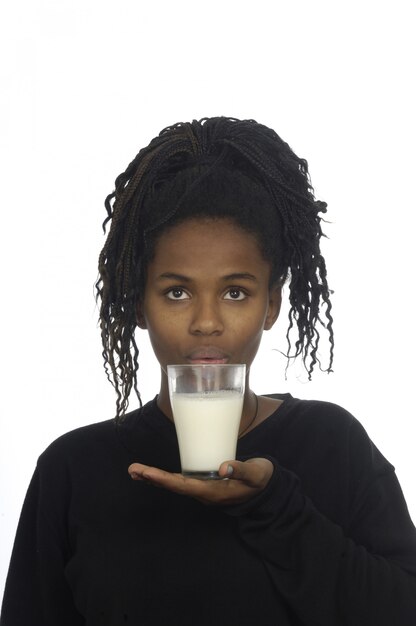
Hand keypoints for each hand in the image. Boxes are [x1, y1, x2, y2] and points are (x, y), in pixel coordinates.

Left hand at [128, 458, 273, 505]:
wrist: (266, 489)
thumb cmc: (261, 479)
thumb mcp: (256, 473)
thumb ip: (241, 470)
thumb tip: (224, 467)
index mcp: (213, 492)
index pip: (183, 486)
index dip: (163, 479)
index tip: (146, 472)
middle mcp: (204, 492)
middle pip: (173, 486)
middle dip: (152, 478)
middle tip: (133, 469)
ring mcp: (204, 489)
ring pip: (175, 484)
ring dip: (155, 478)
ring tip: (136, 471)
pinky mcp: (205, 483)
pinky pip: (181, 481)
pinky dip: (165, 477)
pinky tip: (154, 473)